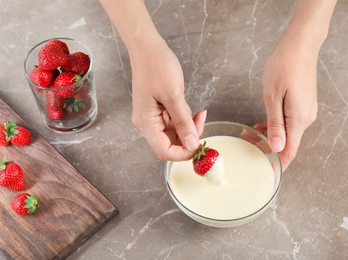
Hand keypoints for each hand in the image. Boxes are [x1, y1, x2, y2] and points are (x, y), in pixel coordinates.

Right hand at [130, 38, 205, 160]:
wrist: (147, 47)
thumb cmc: (157, 67)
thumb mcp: (174, 96)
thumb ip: (183, 123)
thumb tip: (192, 144)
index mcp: (146, 123)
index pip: (165, 151)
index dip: (184, 152)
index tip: (200, 144)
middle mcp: (147, 124)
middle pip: (170, 144)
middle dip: (188, 138)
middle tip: (201, 122)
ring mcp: (152, 117)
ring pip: (174, 134)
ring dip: (188, 127)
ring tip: (196, 112)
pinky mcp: (158, 110)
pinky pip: (173, 122)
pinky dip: (184, 119)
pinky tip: (188, 107)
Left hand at [254, 38, 317, 171]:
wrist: (300, 46)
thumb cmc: (284, 67)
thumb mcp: (273, 96)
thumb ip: (275, 124)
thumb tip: (276, 147)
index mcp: (299, 119)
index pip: (290, 150)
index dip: (278, 164)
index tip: (265, 172)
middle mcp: (306, 118)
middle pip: (287, 143)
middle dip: (267, 148)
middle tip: (246, 144)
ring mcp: (305, 111)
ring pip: (287, 133)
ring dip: (269, 137)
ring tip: (248, 134)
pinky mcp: (302, 104)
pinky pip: (288, 122)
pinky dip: (274, 126)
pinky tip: (260, 124)